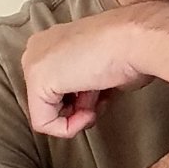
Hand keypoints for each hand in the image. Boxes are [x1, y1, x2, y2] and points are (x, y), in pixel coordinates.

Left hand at [22, 11, 150, 137]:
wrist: (134, 40)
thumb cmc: (130, 49)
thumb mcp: (103, 65)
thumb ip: (86, 79)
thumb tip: (86, 96)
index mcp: (55, 40)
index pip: (60, 84)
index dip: (84, 97)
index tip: (102, 93)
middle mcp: (39, 48)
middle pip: (52, 97)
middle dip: (79, 106)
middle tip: (99, 99)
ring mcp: (34, 62)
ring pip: (47, 111)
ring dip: (78, 115)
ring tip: (97, 100)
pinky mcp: (37, 81)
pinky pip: (43, 123)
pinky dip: (68, 127)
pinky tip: (88, 113)